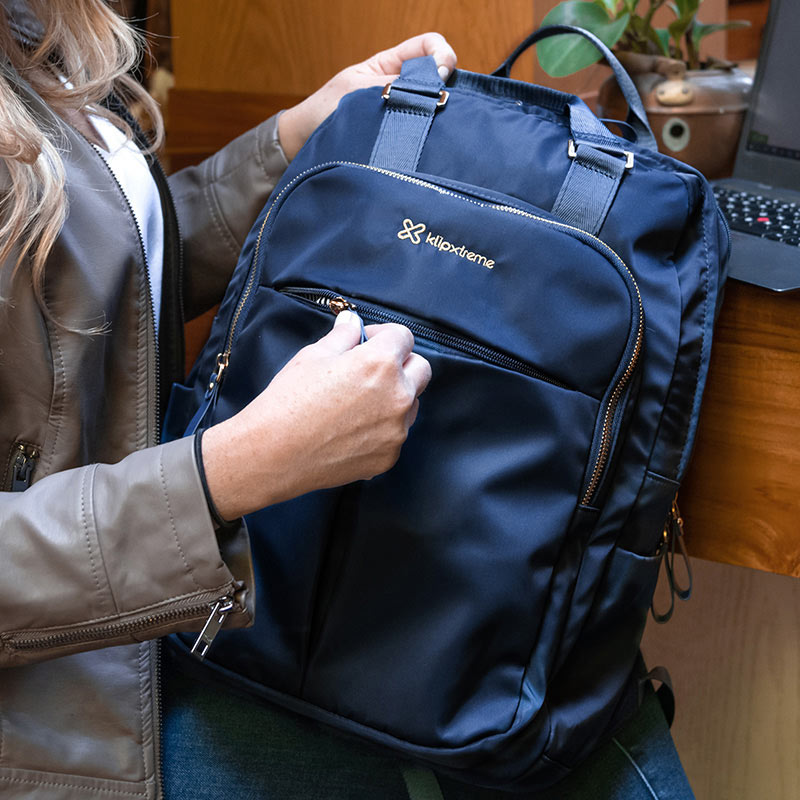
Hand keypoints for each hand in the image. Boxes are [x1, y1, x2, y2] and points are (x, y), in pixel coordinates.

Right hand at [201, 311, 430, 519]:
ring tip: (358, 403)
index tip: (366, 342)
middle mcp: (398, 396)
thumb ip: (342, 337)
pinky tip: (352, 430)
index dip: (383, 335)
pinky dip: (382, 429)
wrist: (273, 453)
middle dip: (400, 364)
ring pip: (411, 404)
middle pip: (420, 369)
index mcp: (380, 363)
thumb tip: (352, 322)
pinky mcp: (389, 457)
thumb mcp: (313, 356)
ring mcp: (396, 430)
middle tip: (370, 370)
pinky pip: (396, 434)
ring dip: (394, 397)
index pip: (404, 337)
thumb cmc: (288, 401)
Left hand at [278, 32, 456, 160]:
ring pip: (434, 107)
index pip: (428, 46)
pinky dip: (424, 134)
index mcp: (390, 64)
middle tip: (440, 102)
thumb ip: (393, 84)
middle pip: (439, 77)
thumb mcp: (358, 91)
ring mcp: (403, 113)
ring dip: (434, 113)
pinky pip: (421, 133)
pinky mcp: (401, 139)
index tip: (440, 74)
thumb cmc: (324, 111)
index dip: (441, 54)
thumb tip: (431, 83)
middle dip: (445, 86)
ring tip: (428, 124)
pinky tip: (420, 141)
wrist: (306, 143)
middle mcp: (402, 87)